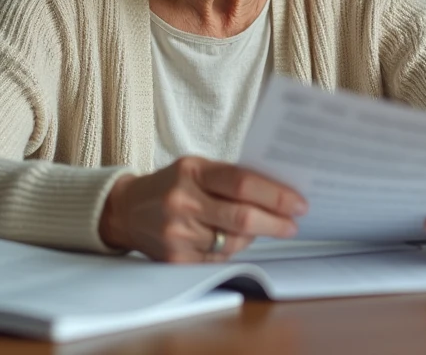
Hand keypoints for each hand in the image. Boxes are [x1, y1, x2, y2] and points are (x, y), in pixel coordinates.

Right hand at [98, 156, 307, 262]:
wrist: (127, 210)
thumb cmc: (171, 185)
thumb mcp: (196, 168)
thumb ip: (231, 177)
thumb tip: (277, 193)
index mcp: (191, 172)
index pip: (242, 184)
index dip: (275, 195)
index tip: (299, 203)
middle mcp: (183, 202)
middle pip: (242, 218)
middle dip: (275, 222)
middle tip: (294, 224)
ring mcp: (178, 233)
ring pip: (234, 241)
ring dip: (254, 236)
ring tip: (259, 226)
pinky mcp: (176, 259)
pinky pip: (219, 257)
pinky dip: (232, 248)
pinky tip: (230, 238)